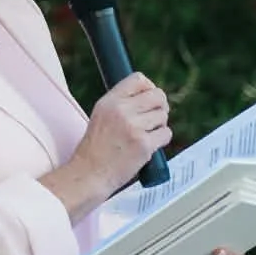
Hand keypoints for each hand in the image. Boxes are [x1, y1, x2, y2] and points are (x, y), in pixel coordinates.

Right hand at [76, 73, 172, 196]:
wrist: (89, 175)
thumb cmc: (96, 149)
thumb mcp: (101, 117)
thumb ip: (122, 104)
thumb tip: (151, 93)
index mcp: (108, 102)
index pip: (138, 79)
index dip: (149, 87)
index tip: (149, 99)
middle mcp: (120, 111)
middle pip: (157, 95)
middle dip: (161, 106)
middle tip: (155, 118)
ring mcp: (133, 127)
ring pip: (163, 115)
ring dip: (159, 125)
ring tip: (145, 135)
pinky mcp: (144, 144)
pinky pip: (166, 133)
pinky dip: (161, 140)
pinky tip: (149, 146)